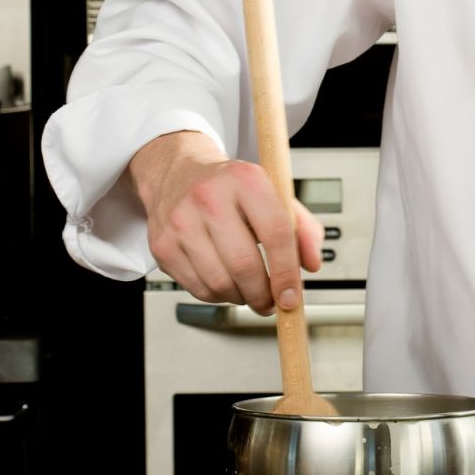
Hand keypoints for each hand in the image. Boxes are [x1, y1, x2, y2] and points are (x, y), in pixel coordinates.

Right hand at [128, 130, 324, 313]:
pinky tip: (226, 282)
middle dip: (264, 295)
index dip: (287, 272)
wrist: (178, 173)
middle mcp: (209, 198)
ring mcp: (181, 222)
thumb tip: (311, 265)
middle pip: (244, 265)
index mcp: (245, 180)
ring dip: (241, 297)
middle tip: (272, 301)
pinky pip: (197, 288)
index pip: (275, 233)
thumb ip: (302, 227)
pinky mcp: (163, 245)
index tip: (292, 296)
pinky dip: (218, 295)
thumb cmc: (231, 188)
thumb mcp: (274, 194)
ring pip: (220, 283)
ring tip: (249, 290)